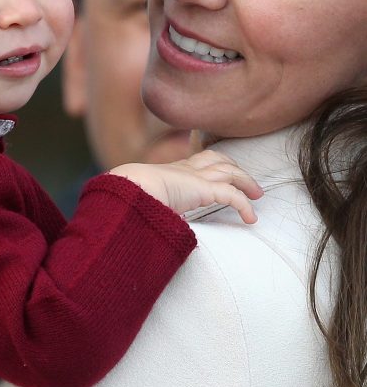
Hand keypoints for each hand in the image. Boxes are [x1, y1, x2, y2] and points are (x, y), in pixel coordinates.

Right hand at [109, 149, 263, 223]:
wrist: (130, 188)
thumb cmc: (130, 197)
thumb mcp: (143, 200)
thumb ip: (152, 208)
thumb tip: (146, 227)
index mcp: (171, 171)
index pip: (196, 160)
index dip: (211, 162)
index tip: (219, 170)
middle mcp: (186, 170)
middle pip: (217, 159)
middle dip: (234, 166)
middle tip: (245, 181)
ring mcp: (196, 177)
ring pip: (230, 172)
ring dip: (246, 182)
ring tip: (257, 195)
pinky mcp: (204, 189)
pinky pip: (232, 196)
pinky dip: (245, 206)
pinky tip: (250, 218)